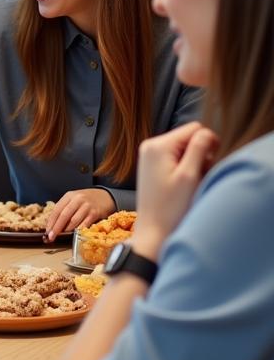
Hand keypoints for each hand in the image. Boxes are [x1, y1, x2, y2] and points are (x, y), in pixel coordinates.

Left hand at [45, 188, 115, 240]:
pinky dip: (78, 230)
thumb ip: (64, 209)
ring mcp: (87, 206)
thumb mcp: (73, 200)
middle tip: (51, 237)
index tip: (47, 231)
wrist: (105, 197)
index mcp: (69, 196)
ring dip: (67, 230)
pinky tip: (74, 234)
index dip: (51, 221)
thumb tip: (53, 225)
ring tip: (63, 235)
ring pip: (74, 221)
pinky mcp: (95, 213)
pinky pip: (84, 224)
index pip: (57, 209)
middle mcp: (77, 199)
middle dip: (56, 228)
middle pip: (64, 215)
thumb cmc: (86, 200)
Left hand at [132, 122, 219, 258]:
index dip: (209, 144)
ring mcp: (150, 156)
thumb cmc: (171, 208)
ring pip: (185, 149)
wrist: (154, 232)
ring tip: (189, 184)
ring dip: (194, 164)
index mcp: (158, 145)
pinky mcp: (152, 166)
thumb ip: (199, 148)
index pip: (195, 128)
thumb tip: (207, 132)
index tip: (208, 165)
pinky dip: (185, 170)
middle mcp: (150, 146)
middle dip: (201, 155)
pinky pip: (176, 159)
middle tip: (197, 177)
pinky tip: (183, 186)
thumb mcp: (189, 175)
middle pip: (189, 138)